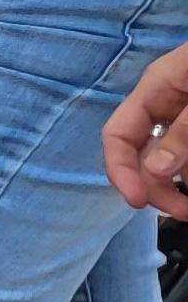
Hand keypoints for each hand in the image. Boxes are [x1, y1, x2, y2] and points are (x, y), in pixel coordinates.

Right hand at [104, 42, 187, 219]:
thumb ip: (185, 130)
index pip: (119, 134)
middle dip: (159, 186)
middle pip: (144, 155)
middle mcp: (170, 105)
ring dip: (183, 183)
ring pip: (174, 160)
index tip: (139, 202)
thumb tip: (155, 169)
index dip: (120, 169)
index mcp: (159, 88)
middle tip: (183, 212)